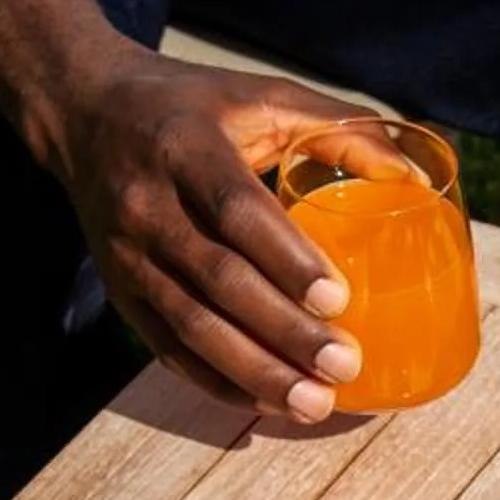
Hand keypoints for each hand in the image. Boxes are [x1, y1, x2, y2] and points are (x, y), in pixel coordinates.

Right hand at [44, 43, 379, 420]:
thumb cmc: (191, 106)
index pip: (237, 212)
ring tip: (313, 402)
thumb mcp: (262, 96)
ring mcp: (127, 254)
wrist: (83, 113)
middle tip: (343, 365)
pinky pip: (167, 348)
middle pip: (218, 281)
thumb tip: (416, 178)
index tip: (337, 301)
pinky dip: (216, 380)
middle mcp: (148, 204)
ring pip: (192, 325)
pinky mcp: (120, 291)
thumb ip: (340, 128)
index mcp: (187, 148)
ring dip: (254, 370)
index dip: (287, 260)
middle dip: (283, 331)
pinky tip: (264, 402)